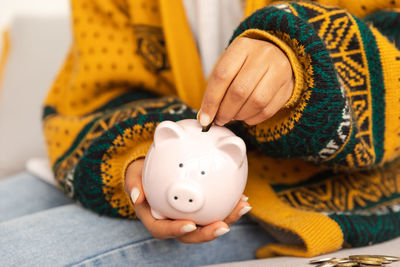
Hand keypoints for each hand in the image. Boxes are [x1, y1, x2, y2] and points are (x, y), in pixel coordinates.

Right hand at [125, 158, 250, 242]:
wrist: (152, 172)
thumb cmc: (143, 176)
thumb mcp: (133, 175)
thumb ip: (133, 184)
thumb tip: (136, 196)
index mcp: (155, 219)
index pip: (163, 230)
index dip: (177, 230)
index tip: (190, 225)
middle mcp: (173, 222)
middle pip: (191, 234)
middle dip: (208, 233)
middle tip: (224, 226)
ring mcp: (187, 218)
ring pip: (207, 225)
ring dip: (226, 219)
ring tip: (242, 207)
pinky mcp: (199, 211)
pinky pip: (214, 212)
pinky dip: (228, 207)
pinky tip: (241, 198)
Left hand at [198, 37, 293, 125]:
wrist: (278, 55)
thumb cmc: (246, 64)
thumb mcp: (229, 66)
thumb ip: (215, 89)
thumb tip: (204, 116)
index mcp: (242, 47)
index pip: (222, 76)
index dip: (211, 101)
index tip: (204, 118)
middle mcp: (263, 55)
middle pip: (239, 91)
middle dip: (225, 111)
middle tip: (219, 120)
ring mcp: (279, 70)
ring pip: (256, 102)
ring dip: (240, 115)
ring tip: (233, 116)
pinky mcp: (289, 86)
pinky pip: (268, 110)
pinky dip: (253, 119)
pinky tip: (246, 116)